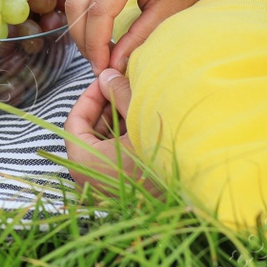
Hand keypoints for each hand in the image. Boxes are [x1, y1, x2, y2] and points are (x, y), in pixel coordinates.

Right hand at [63, 0, 222, 73]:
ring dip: (82, 29)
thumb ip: (139, 36)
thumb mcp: (171, 8)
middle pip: (77, 5)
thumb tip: (114, 64)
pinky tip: (100, 33)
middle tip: (99, 64)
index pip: (99, 12)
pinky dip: (85, 16)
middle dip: (83, 40)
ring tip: (100, 52)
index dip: (97, 45)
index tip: (103, 68)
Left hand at [63, 69, 157, 195]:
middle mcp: (87, 176)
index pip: (74, 120)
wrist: (192, 191)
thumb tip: (107, 75)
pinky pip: (112, 156)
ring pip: (101, 143)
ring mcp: (102, 184)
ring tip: (133, 102)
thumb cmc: (162, 158)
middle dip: (104, 107)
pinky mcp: (119, 189)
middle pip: (87, 132)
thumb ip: (120, 95)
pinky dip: (122, 138)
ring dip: (115, 121)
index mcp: (84, 160)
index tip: (104, 81)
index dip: (90, 96)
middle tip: (120, 88)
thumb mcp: (140, 120)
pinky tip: (139, 123)